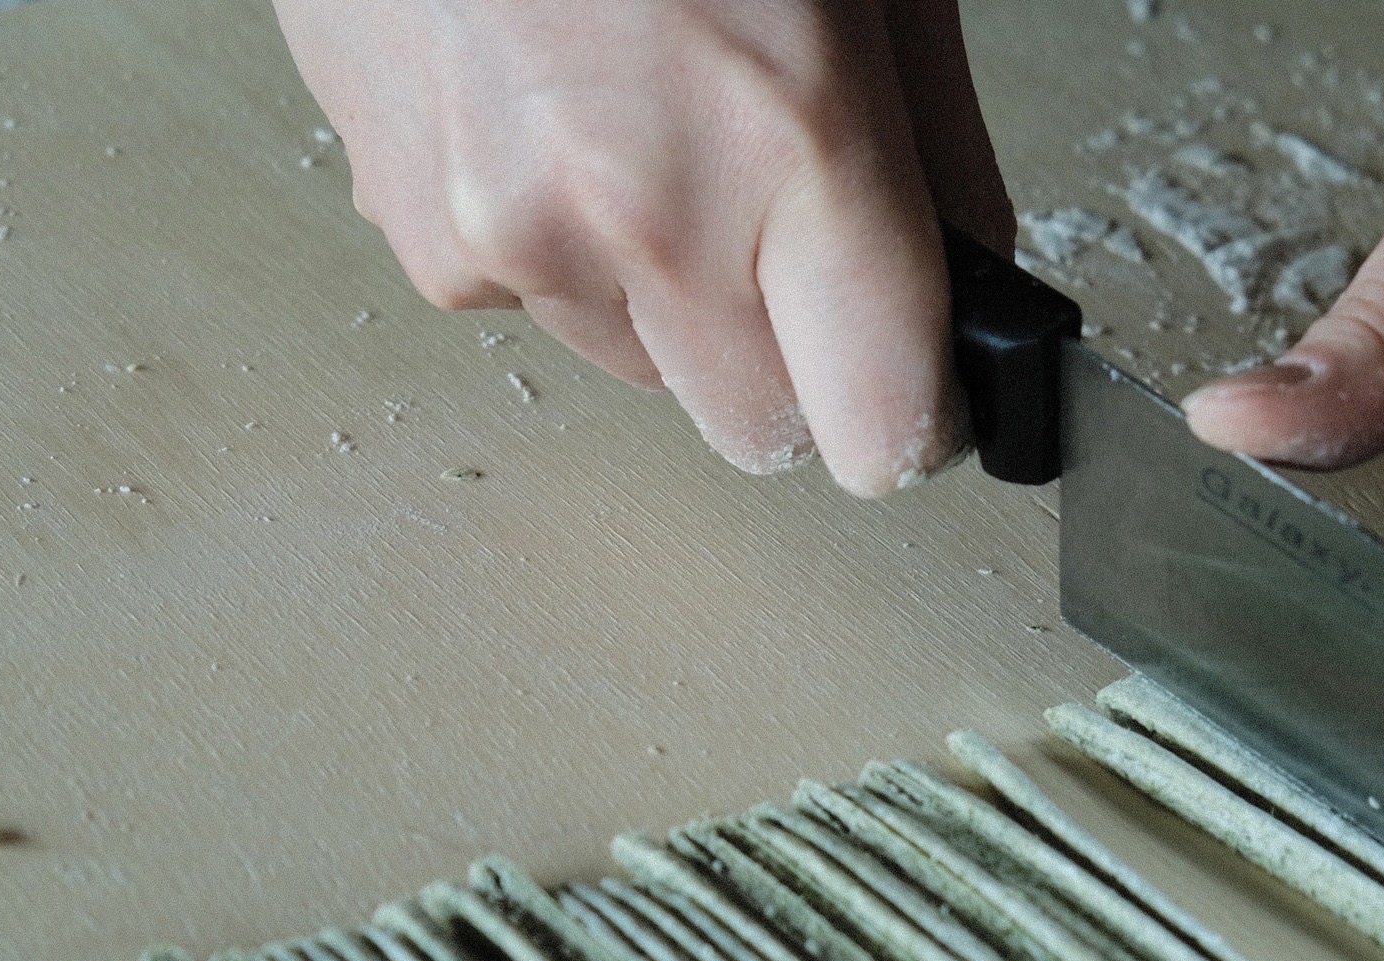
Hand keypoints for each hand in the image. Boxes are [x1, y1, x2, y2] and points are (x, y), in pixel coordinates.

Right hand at [273, 0, 1012, 494]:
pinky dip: (554, 237)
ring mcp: (508, 235)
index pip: (878, 428)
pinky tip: (553, 110)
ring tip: (644, 120)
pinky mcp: (417, 234)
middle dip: (786, 355)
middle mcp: (639, 214)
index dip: (908, 415)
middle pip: (756, 427)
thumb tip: (966, 280)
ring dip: (661, 288)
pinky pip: (529, 300)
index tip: (914, 389)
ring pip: (637, 364)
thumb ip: (935, 154)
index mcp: (785, 140)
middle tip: (779, 221)